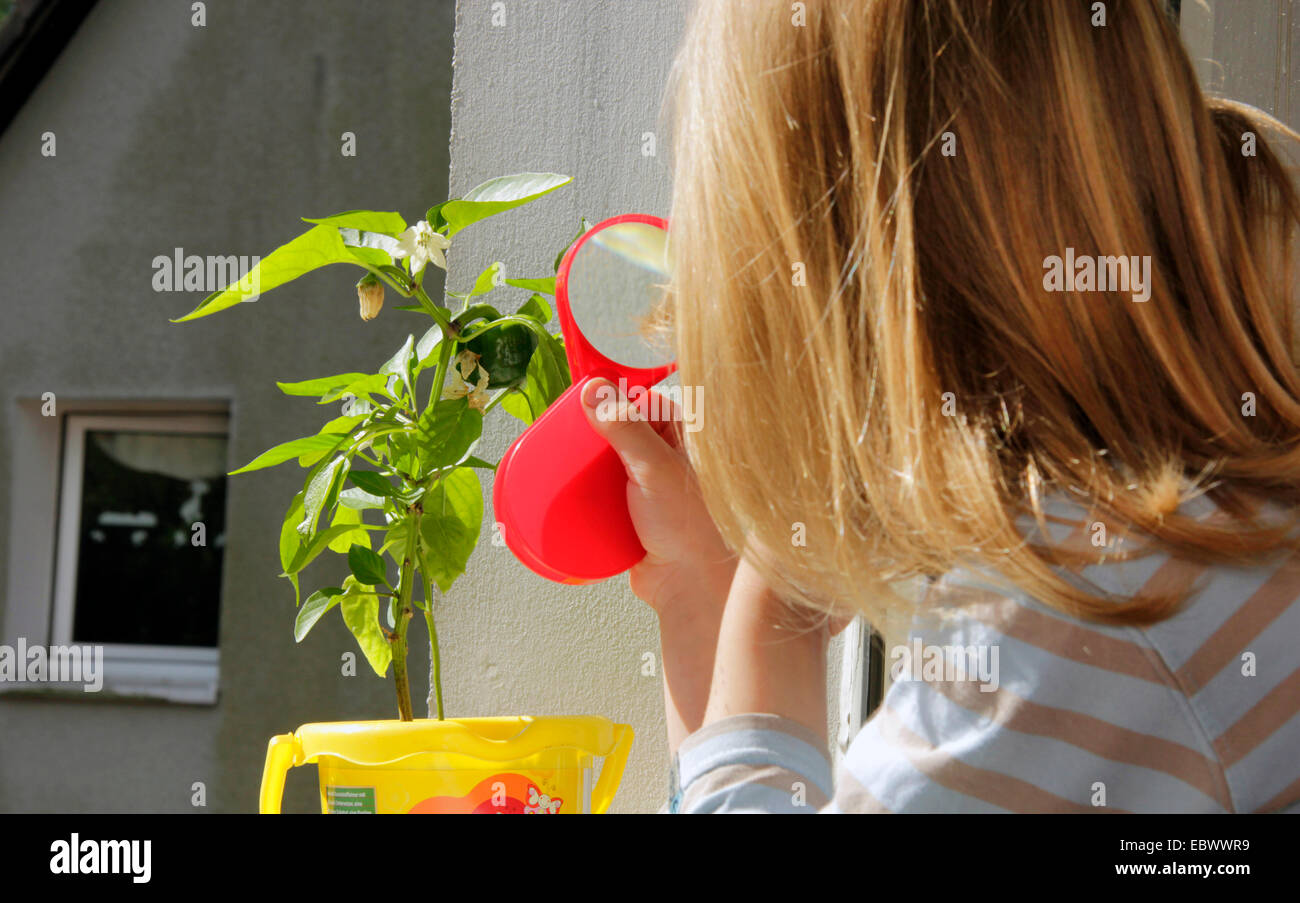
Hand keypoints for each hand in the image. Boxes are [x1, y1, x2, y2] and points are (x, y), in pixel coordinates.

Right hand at [580, 377, 736, 619]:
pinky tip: (565, 487)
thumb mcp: (653, 467)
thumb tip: (594, 390)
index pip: (642, 401)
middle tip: (561, 433)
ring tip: (555, 460)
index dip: (613, 397)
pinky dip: (586, 491)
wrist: (688, 586)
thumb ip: (626, 427)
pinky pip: (601, 495)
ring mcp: (646, 489)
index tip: (580, 399)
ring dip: (584, 464)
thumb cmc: (687, 526)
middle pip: (618, 432)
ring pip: (606, 465)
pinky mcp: (629, 516)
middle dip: (591, 433)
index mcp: (681, 439)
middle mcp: (665, 460)